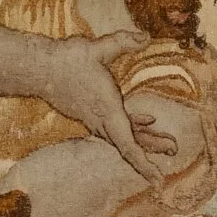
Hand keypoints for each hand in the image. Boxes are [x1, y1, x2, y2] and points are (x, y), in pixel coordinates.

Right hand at [44, 33, 180, 182]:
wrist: (41, 70)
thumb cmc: (68, 61)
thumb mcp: (98, 48)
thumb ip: (123, 42)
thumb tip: (145, 36)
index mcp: (108, 112)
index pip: (129, 146)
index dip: (145, 165)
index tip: (158, 180)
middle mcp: (104, 122)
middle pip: (133, 145)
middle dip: (154, 149)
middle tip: (174, 149)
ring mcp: (98, 122)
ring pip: (127, 137)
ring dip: (148, 141)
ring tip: (168, 143)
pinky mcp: (94, 116)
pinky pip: (118, 128)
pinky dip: (135, 127)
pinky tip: (149, 120)